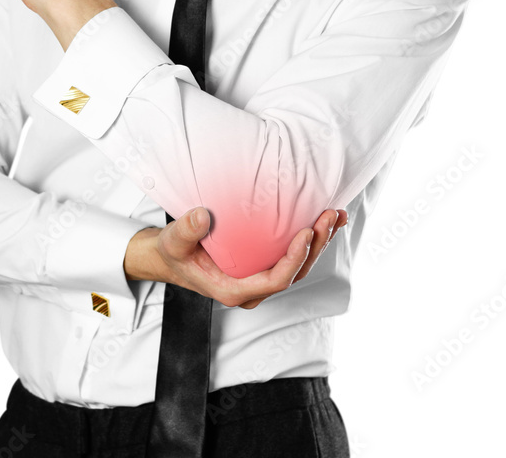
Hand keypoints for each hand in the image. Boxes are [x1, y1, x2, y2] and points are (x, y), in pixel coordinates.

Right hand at [124, 208, 348, 308]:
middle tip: (326, 217)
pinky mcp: (264, 265)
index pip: (275, 281)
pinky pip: (293, 256)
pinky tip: (327, 220)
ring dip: (319, 241)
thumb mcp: (173, 242)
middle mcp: (253, 288)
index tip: (304, 233)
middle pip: (295, 273)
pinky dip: (312, 238)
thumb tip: (202, 216)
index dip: (294, 259)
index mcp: (234, 290)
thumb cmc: (174, 253)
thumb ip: (186, 231)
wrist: (170, 258)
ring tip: (335, 215)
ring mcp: (260, 278)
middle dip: (315, 246)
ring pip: (299, 265)